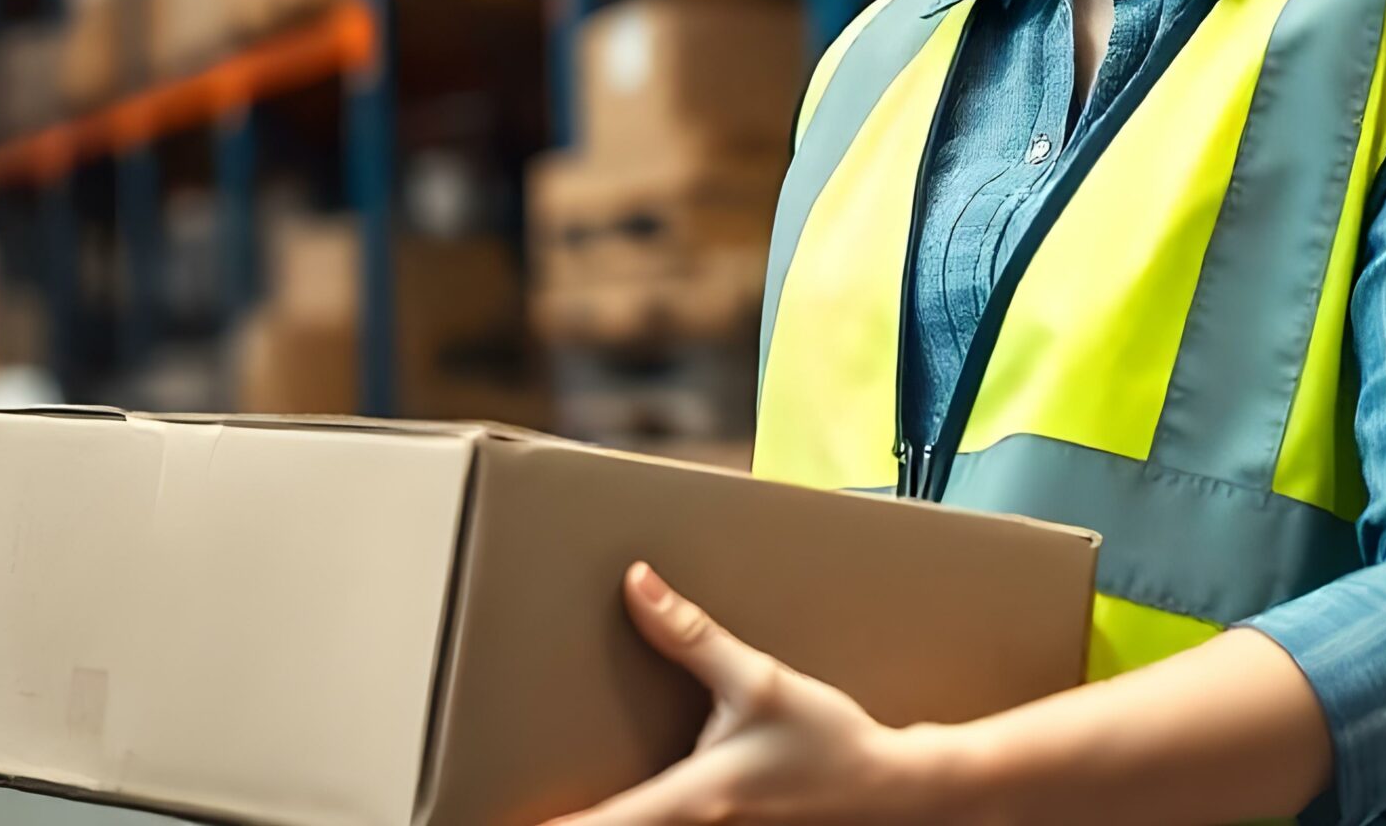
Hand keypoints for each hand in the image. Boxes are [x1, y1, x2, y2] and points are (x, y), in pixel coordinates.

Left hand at [542, 562, 957, 825]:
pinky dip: (633, 816)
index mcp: (690, 803)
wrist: (893, 792)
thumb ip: (690, 636)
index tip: (491, 815)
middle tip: (504, 804)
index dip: (543, 825)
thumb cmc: (829, 741)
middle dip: (561, 821)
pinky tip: (619, 801)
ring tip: (551, 800)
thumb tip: (635, 584)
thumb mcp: (756, 680)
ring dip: (599, 817)